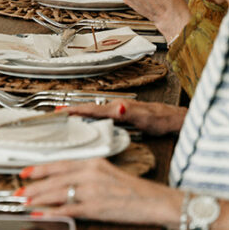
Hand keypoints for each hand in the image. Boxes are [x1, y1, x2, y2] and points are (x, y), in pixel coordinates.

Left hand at [17, 157, 181, 227]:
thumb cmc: (134, 189)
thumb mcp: (107, 172)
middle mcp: (91, 173)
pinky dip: (53, 213)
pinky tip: (42, 214)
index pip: (60, 163)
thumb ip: (87, 173)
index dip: (40, 168)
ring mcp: (92, 190)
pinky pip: (69, 209)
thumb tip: (65, 179)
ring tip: (26, 202)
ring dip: (39, 198)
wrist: (154, 201)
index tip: (26, 172)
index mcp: (93, 162)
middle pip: (55, 178)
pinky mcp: (96, 207)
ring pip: (58, 193)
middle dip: (34, 186)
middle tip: (19, 190)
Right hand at [55, 99, 186, 134]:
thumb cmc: (160, 120)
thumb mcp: (143, 118)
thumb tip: (115, 107)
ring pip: (94, 112)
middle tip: (56, 116)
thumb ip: (128, 113)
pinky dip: (90, 118)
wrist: (172, 119)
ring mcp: (118, 110)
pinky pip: (101, 116)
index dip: (75, 111)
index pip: (91, 109)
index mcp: (118, 108)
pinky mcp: (121, 115)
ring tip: (66, 119)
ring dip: (80, 115)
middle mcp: (116, 107)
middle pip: (89, 109)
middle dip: (72, 112)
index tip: (61, 112)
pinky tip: (87, 123)